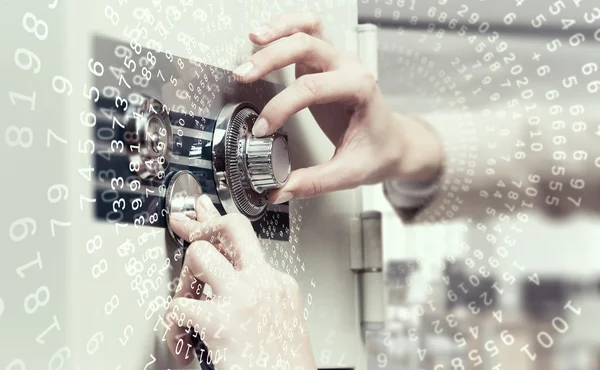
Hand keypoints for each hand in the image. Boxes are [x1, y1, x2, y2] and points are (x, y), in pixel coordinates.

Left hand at [164, 194, 315, 369]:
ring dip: (183, 279)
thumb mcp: (280, 321)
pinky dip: (172, 326)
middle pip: (232, 227)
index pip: (245, 242)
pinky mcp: (220, 321)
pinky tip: (182, 342)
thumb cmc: (284, 366)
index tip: (202, 216)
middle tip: (188, 233)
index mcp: (278, 284)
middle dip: (204, 227)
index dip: (217, 227)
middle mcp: (263, 283)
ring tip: (185, 304)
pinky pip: (178, 306)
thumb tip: (223, 289)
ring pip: (199, 255)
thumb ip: (257, 298)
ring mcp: (242, 298)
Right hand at [232, 12, 444, 203]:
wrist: (395, 143)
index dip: (282, 106)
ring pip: (308, 28)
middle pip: (306, 46)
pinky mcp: (326, 63)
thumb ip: (314, 182)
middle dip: (270, 58)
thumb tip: (280, 189)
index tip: (264, 129)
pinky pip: (307, 32)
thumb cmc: (380, 152)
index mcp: (359, 89)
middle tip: (244, 75)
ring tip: (253, 38)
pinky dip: (287, 28)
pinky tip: (266, 37)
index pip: (312, 88)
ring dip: (279, 30)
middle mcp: (349, 67)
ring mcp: (338, 61)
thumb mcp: (351, 173)